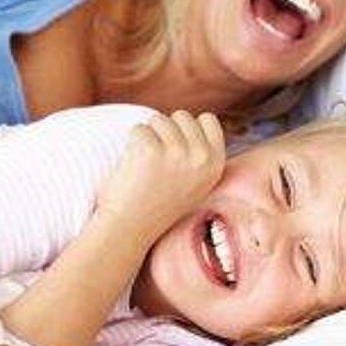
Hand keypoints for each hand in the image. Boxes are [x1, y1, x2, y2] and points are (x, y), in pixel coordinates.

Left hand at [96, 111, 225, 244]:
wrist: (130, 229)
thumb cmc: (157, 206)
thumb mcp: (194, 183)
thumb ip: (199, 156)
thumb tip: (194, 122)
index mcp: (215, 164)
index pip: (209, 120)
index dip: (188, 128)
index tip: (175, 146)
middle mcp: (201, 157)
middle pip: (182, 116)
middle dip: (165, 130)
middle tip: (156, 161)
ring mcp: (177, 152)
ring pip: (158, 119)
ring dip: (147, 137)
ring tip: (145, 167)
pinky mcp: (151, 150)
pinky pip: (138, 129)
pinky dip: (131, 144)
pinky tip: (134, 168)